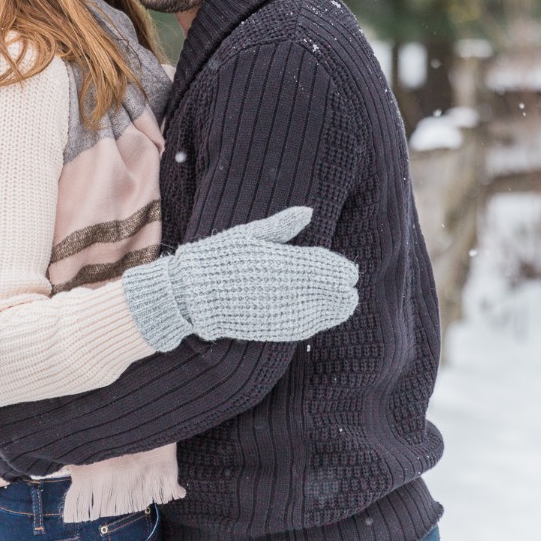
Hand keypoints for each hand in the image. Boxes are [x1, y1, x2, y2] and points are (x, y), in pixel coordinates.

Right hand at [123, 207, 358, 350]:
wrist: (190, 294)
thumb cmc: (218, 258)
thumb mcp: (248, 234)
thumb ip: (281, 226)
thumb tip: (309, 212)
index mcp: (281, 259)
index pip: (323, 265)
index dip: (340, 269)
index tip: (348, 271)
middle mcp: (284, 286)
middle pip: (327, 289)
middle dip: (341, 289)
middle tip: (350, 287)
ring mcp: (278, 309)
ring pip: (319, 311)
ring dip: (335, 308)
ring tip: (346, 303)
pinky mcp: (269, 328)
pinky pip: (301, 328)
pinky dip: (317, 324)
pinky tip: (323, 319)